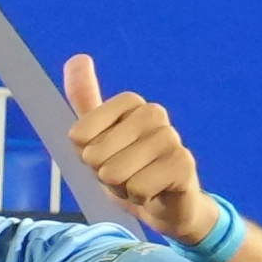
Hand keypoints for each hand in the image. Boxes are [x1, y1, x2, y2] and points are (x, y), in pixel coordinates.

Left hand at [57, 53, 209, 243]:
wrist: (164, 204)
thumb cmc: (127, 168)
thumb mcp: (96, 136)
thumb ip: (84, 99)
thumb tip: (78, 57)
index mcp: (131, 103)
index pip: (79, 136)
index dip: (86, 156)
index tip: (107, 156)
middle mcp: (154, 113)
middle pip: (95, 156)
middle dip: (104, 175)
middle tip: (125, 174)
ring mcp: (171, 136)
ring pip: (116, 173)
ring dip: (121, 188)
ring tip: (139, 182)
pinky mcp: (183, 163)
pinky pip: (137, 188)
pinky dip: (139, 198)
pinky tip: (154, 192)